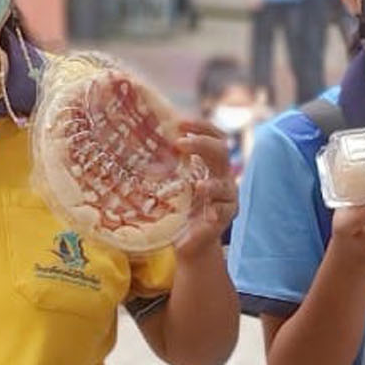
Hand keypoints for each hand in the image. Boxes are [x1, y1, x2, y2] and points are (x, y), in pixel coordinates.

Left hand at [171, 120, 237, 256]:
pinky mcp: (224, 218)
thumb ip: (165, 165)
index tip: (179, 121)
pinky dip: (214, 210)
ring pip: (224, 184)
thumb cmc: (176, 208)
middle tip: (179, 143)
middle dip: (202, 144)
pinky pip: (223, 210)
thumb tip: (138, 139)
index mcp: (211, 164)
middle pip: (221, 152)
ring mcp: (226, 198)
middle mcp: (222, 177)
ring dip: (210, 184)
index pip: (214, 137)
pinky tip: (207, 212)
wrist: (188, 243)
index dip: (200, 127)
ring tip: (198, 186)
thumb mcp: (170, 183)